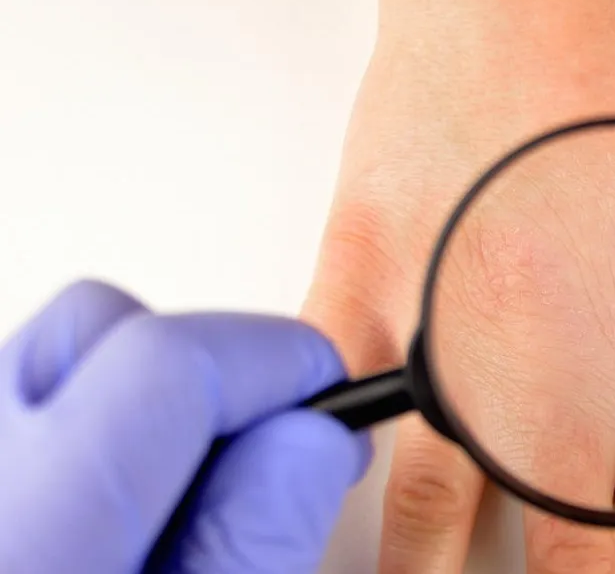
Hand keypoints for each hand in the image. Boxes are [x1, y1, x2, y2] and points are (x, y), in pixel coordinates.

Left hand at [0, 280, 370, 573]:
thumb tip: (313, 438)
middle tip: (274, 430)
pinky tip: (130, 497)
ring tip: (197, 477)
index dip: (276, 358)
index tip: (331, 393)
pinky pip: (27, 399)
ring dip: (145, 390)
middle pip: (96, 323)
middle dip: (210, 357)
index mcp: (34, 532)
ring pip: (57, 353)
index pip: (164, 363)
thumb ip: (253, 543)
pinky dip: (93, 422)